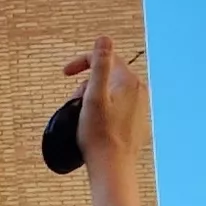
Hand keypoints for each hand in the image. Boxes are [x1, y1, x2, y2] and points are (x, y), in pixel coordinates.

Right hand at [60, 37, 145, 169]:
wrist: (112, 167)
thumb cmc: (99, 134)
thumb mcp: (93, 96)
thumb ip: (100, 65)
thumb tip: (104, 38)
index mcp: (130, 82)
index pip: (105, 59)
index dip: (82, 62)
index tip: (65, 74)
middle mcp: (140, 92)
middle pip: (107, 76)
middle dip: (86, 84)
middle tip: (73, 103)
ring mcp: (140, 109)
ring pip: (111, 92)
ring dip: (93, 98)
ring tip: (81, 116)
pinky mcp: (137, 123)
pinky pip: (117, 108)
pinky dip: (103, 110)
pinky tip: (95, 126)